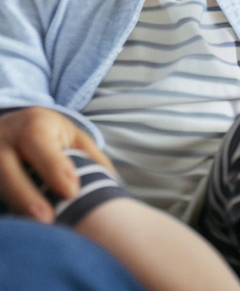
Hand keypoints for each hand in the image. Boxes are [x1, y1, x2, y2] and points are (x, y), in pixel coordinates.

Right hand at [0, 106, 113, 221]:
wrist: (7, 123)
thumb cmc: (46, 132)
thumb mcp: (69, 133)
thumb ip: (89, 154)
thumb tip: (112, 183)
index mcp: (31, 125)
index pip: (38, 142)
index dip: (54, 167)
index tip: (72, 191)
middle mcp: (2, 140)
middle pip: (7, 169)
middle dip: (26, 196)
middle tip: (48, 220)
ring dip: (12, 205)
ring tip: (31, 231)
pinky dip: (3, 211)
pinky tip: (17, 227)